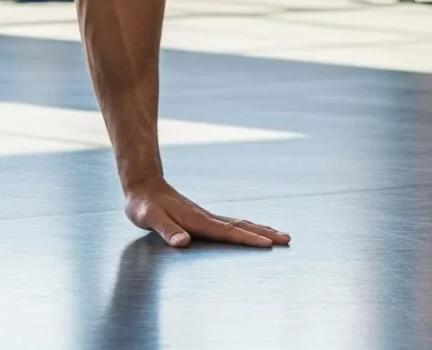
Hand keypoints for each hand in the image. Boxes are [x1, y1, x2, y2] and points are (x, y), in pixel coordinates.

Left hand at [124, 181, 290, 248]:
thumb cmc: (144, 206)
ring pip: (239, 223)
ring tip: (280, 235)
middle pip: (241, 226)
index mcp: (197, 220)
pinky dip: (247, 228)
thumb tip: (182, 242)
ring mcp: (207, 217)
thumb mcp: (149, 218)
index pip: (227, 232)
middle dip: (264, 233)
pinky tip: (252, 231)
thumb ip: (166, 230)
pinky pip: (231, 224)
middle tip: (288, 239)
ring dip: (260, 230)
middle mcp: (206, 217)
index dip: (247, 239)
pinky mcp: (203, 218)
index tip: (268, 245)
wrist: (143, 187)